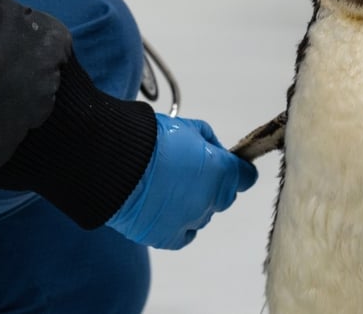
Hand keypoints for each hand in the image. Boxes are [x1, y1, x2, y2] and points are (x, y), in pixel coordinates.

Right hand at [106, 114, 257, 249]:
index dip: (238, 170)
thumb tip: (213, 152)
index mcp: (221, 173)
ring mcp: (189, 221)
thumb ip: (208, 141)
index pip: (246, 177)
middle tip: (187, 172)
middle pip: (222, 197)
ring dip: (191, 203)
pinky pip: (183, 235)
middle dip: (211, 185)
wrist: (116, 162)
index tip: (230, 166)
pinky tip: (165, 210)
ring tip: (166, 188)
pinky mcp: (166, 237)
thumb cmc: (151, 139)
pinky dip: (178, 224)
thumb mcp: (188, 127)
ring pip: (201, 215)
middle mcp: (210, 201)